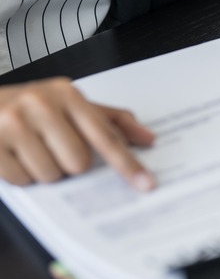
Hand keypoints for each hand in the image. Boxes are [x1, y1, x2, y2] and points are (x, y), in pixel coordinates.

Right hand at [0, 78, 154, 190]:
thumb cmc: (31, 106)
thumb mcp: (70, 104)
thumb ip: (110, 120)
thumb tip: (147, 138)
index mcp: (67, 94)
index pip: (105, 136)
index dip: (127, 163)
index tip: (146, 183)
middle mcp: (42, 104)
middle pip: (78, 163)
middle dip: (69, 165)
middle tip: (54, 148)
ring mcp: (13, 122)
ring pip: (50, 175)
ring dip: (44, 171)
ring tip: (31, 149)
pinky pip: (21, 179)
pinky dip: (21, 174)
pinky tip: (15, 154)